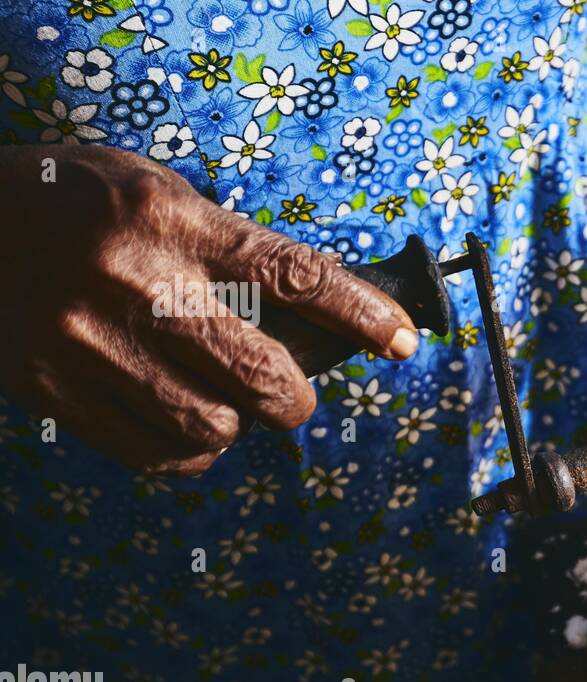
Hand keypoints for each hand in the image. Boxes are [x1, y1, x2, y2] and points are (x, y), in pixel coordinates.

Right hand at [0, 145, 417, 475]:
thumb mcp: (156, 193)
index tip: (403, 341)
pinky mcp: (53, 389)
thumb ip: (226, 248)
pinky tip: (183, 424)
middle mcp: (135, 282)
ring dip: (236, 425)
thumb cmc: (74, 205)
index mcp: (170, 221)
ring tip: (223, 402)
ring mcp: (88, 341)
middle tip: (289, 394)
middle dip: (294, 397)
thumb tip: (313, 319)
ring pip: (213, 425)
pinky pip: (156, 453)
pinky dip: (188, 451)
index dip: (361, 314)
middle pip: (262, 374)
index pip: (293, 274)